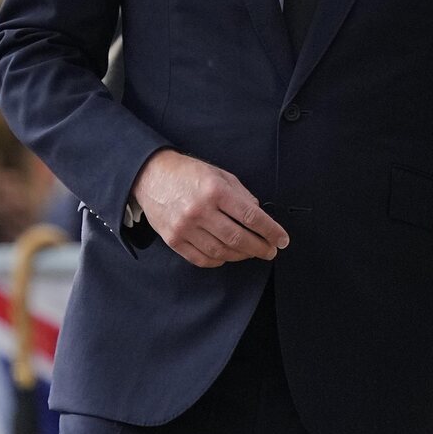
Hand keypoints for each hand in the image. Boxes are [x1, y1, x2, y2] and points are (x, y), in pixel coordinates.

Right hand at [132, 149, 288, 268]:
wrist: (150, 175)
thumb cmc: (188, 173)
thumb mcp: (219, 174)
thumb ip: (241, 194)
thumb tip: (258, 214)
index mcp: (215, 191)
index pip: (251, 216)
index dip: (270, 230)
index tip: (281, 239)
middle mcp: (200, 210)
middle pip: (238, 238)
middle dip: (260, 247)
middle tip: (270, 251)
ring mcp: (185, 227)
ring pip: (221, 251)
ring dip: (241, 255)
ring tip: (251, 252)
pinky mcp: (173, 239)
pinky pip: (201, 258)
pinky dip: (219, 260)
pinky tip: (228, 255)